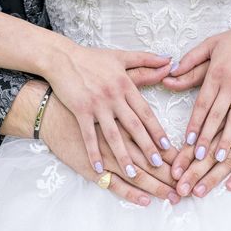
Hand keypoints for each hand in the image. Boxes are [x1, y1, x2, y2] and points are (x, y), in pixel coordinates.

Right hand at [44, 41, 172, 177]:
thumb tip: (170, 61)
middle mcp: (113, 96)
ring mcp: (96, 104)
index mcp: (125, 84)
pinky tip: (98, 167)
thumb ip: (147, 61)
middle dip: (147, 146)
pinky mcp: (80, 110)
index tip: (166, 146)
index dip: (156, 130)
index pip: (145, 111)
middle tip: (158, 164)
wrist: (60, 57)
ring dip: (123, 155)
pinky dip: (93, 152)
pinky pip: (88, 135)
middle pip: (134, 125)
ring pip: (113, 134)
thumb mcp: (121, 56)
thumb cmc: (91, 58)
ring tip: (133, 173)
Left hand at [163, 15, 230, 164]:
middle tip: (198, 157)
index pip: (202, 103)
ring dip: (227, 140)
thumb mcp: (210, 44)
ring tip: (220, 158)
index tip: (187, 141)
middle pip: (216, 115)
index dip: (194, 123)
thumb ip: (190, 60)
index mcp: (215, 73)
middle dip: (207, 137)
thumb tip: (170, 72)